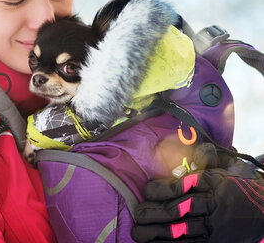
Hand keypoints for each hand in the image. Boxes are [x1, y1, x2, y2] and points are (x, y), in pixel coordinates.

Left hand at [131, 160, 263, 242]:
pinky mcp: (216, 242)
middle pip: (176, 210)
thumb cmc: (243, 186)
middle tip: (137, 214)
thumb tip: (191, 146)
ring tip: (138, 233)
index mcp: (212, 183)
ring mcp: (214, 226)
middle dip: (153, 213)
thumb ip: (207, 158)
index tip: (147, 190)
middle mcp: (212, 205)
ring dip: (156, 233)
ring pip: (180, 231)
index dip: (161, 189)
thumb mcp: (229, 167)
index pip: (181, 186)